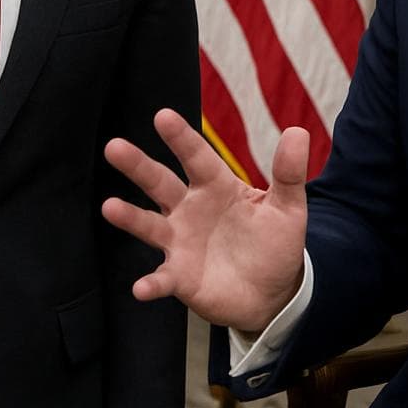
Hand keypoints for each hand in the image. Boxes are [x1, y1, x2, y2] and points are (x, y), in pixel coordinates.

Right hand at [101, 108, 309, 333]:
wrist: (272, 292)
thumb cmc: (274, 242)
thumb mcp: (288, 207)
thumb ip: (289, 173)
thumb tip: (298, 132)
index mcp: (216, 186)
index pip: (196, 156)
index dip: (181, 137)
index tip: (162, 115)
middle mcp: (190, 209)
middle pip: (160, 183)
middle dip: (137, 165)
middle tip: (114, 147)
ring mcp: (180, 242)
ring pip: (149, 225)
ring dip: (129, 217)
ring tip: (109, 207)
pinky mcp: (180, 276)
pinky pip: (162, 278)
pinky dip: (151, 283)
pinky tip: (141, 288)